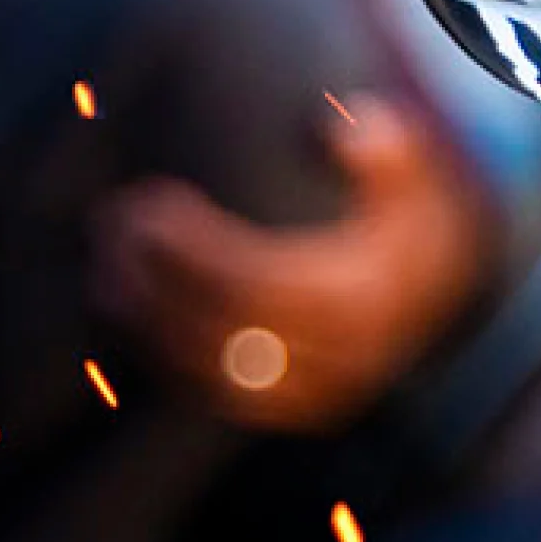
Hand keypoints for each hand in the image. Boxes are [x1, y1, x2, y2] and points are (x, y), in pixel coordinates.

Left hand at [94, 97, 488, 434]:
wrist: (436, 292)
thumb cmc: (408, 221)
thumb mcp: (416, 177)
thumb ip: (391, 150)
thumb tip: (352, 131)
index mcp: (361, 300)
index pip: (255, 283)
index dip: (192, 247)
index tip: (150, 201)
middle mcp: (339, 358)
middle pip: (220, 330)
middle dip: (156, 279)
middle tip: (112, 225)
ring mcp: (315, 393)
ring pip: (209, 373)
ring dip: (145, 323)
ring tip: (104, 266)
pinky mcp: (293, 410)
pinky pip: (216, 397)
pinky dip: (163, 359)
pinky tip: (128, 314)